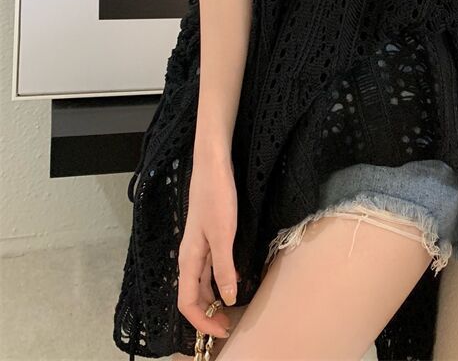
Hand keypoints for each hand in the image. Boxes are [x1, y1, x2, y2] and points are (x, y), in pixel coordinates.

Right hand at [177, 149, 239, 339]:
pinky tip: (230, 281)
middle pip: (192, 296)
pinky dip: (216, 282)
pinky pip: (207, 268)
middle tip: (229, 326)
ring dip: (211, 300)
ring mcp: (198, 245)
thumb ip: (224, 268)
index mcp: (189, 258)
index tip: (222, 332)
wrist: (213, 165)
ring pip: (199, 283)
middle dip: (207, 315)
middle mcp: (189, 255)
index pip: (187, 302)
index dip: (201, 322)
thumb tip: (228, 298)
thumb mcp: (224, 234)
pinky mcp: (208, 235)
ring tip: (230, 310)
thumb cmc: (216, 196)